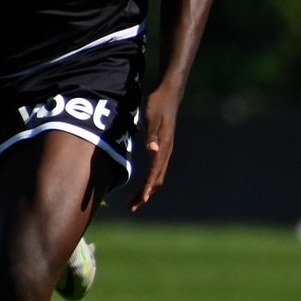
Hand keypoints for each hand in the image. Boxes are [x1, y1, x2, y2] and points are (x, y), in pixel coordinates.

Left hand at [128, 87, 179, 210]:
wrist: (169, 93)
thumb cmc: (157, 103)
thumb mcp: (151, 117)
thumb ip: (152, 134)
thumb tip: (152, 150)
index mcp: (163, 146)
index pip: (155, 172)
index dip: (147, 188)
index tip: (140, 201)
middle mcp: (166, 151)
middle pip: (157, 179)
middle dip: (145, 195)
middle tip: (131, 207)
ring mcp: (165, 150)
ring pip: (157, 176)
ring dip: (147, 190)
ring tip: (134, 201)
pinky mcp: (162, 147)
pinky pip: (157, 169)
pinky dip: (149, 181)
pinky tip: (142, 184)